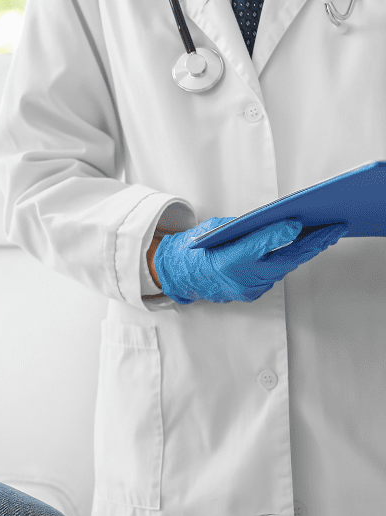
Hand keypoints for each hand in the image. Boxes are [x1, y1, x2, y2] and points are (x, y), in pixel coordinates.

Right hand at [154, 217, 347, 303]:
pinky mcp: (254, 293)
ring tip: (324, 235)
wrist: (181, 275)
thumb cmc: (196, 250)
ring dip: (303, 251)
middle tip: (333, 229)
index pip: (258, 246)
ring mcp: (249, 288)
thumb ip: (245, 228)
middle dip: (312, 244)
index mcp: (226, 260)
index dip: (280, 234)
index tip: (299, 222)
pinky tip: (301, 248)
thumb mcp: (215, 230)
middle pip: (283, 260)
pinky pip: (276, 273)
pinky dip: (287, 260)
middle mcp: (240, 278)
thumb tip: (277, 223)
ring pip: (283, 267)